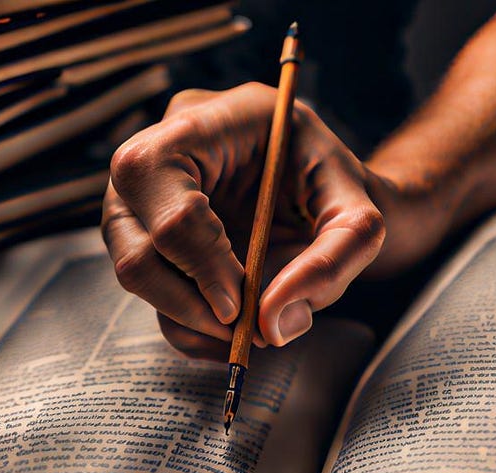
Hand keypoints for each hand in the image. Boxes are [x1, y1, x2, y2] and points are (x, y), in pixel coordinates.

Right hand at [102, 83, 385, 358]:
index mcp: (209, 118)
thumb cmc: (338, 193)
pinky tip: (238, 330)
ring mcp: (142, 197)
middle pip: (132, 236)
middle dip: (189, 300)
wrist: (328, 198)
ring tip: (254, 330)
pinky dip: (193, 328)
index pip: (159, 177)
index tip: (241, 306)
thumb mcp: (363, 214)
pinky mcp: (146, 238)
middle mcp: (159, 152)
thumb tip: (271, 323)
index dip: (195, 251)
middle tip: (248, 331)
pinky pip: (150, 295)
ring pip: (134, 271)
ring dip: (192, 319)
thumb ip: (332, 259)